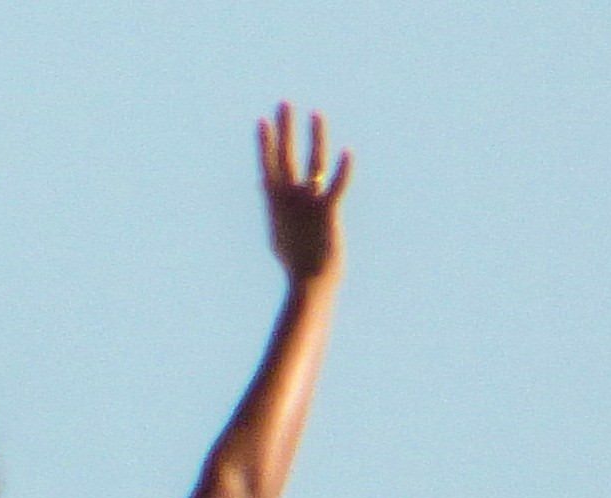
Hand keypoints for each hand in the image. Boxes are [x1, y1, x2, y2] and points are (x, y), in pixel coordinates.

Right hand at [258, 103, 350, 285]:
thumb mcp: (277, 233)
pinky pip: (337, 186)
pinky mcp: (327, 212)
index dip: (265, 143)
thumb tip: (262, 187)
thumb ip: (273, 206)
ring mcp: (307, 203)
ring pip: (312, 162)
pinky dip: (343, 171)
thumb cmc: (297, 262)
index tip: (262, 121)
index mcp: (276, 203)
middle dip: (284, 128)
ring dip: (315, 137)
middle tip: (283, 104)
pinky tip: (349, 153)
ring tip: (316, 114)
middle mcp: (289, 198)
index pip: (268, 166)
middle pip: (285, 156)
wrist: (309, 281)